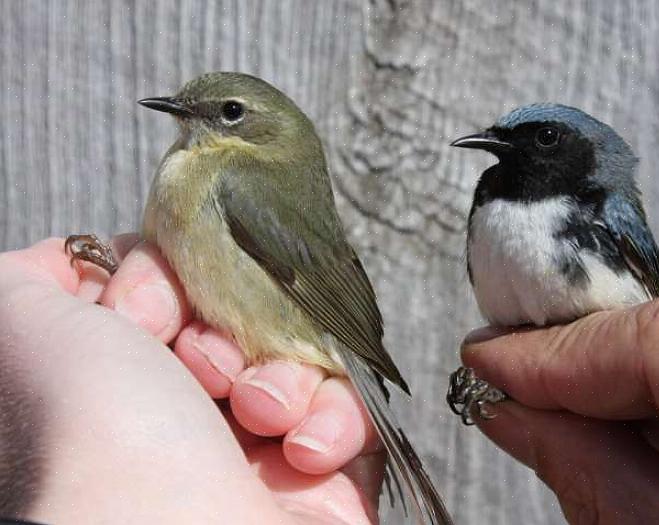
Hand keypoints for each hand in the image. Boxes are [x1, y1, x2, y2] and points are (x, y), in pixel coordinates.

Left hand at [0, 237, 382, 523]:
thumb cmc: (101, 441)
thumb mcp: (23, 330)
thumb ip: (32, 280)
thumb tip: (77, 259)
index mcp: (121, 384)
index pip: (173, 295)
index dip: (168, 287)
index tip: (148, 316)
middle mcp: (187, 415)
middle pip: (243, 321)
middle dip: (230, 332)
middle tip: (204, 370)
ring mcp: (259, 445)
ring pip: (303, 358)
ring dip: (285, 376)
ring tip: (257, 412)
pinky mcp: (326, 474)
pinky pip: (353, 408)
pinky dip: (335, 417)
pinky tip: (301, 449)